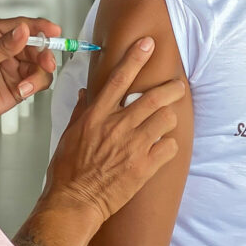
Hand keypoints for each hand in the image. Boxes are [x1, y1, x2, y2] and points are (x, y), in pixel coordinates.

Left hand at [0, 18, 60, 134]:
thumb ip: (4, 46)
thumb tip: (23, 31)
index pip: (22, 26)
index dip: (40, 28)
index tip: (54, 31)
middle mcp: (5, 49)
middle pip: (36, 45)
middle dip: (43, 54)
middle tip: (46, 63)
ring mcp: (12, 67)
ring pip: (39, 64)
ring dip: (38, 73)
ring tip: (27, 83)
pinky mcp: (17, 85)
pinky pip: (36, 81)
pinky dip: (35, 85)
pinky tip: (23, 89)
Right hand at [43, 37, 183, 224]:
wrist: (74, 202)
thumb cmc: (67, 170)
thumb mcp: (69, 134)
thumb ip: (81, 111)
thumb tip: (86, 93)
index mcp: (96, 116)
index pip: (118, 79)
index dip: (135, 58)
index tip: (148, 43)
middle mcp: (117, 126)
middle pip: (152, 97)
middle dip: (170, 88)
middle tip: (177, 85)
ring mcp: (133, 146)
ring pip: (166, 119)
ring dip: (168, 118)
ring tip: (165, 121)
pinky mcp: (145, 166)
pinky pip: (169, 146)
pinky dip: (169, 144)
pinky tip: (163, 147)